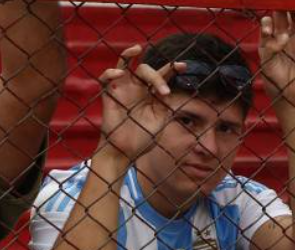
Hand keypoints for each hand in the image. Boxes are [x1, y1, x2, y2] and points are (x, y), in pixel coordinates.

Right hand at [97, 45, 180, 160]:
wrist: (127, 151)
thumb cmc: (144, 137)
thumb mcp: (160, 120)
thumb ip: (165, 105)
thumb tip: (170, 91)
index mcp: (152, 94)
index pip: (162, 76)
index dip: (172, 69)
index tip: (184, 66)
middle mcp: (138, 88)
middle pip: (146, 70)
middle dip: (157, 76)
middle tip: (164, 91)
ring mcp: (123, 89)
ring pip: (123, 64)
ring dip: (128, 54)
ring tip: (137, 49)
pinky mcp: (109, 95)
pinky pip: (106, 78)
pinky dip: (111, 72)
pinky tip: (120, 73)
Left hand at [259, 11, 294, 107]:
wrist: (292, 98)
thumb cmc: (275, 83)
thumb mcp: (267, 65)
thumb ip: (270, 48)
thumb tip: (282, 36)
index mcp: (268, 40)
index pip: (268, 21)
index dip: (270, 18)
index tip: (272, 23)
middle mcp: (282, 36)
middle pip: (283, 14)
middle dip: (284, 7)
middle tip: (287, 5)